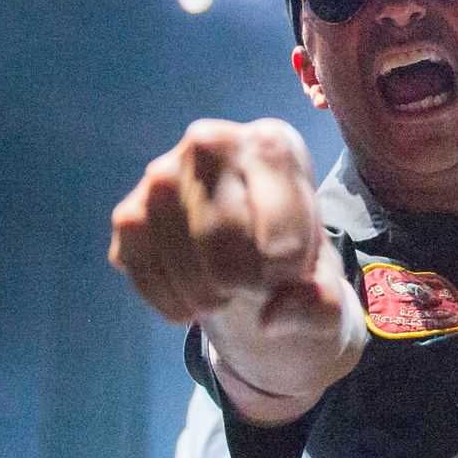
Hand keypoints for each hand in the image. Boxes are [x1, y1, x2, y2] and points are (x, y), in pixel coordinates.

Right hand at [110, 118, 359, 415]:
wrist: (256, 284)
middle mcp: (212, 142)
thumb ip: (320, 308)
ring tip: (228, 298)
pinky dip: (170, 300)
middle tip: (256, 290)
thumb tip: (274, 316)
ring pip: (173, 243)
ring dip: (203, 294)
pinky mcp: (130, 213)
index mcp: (274, 144)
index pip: (275, 201)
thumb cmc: (296, 274)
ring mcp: (163, 174)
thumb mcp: (327, 300)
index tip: (291, 275)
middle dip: (241, 280)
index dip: (284, 255)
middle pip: (220, 227)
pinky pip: (139, 262)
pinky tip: (195, 305)